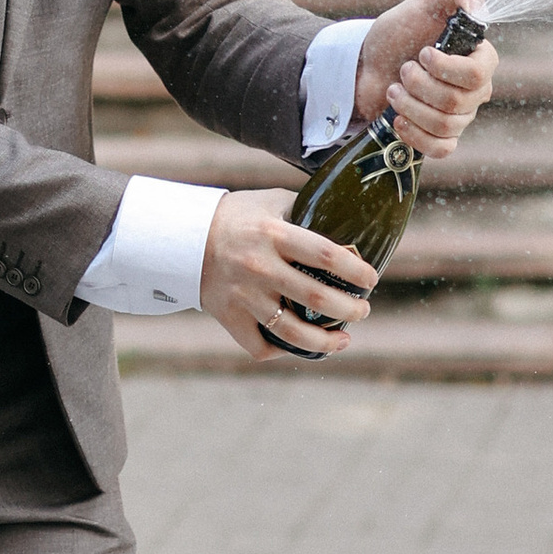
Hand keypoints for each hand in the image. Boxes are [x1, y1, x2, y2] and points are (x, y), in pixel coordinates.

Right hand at [199, 188, 378, 364]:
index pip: (326, 254)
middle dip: (351, 309)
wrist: (182, 237)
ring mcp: (244, 296)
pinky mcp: (229, 317)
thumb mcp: (271, 202)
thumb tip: (348, 227)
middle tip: (363, 310)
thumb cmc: (236, 217)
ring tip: (344, 339)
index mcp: (274, 234)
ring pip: (293, 333)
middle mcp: (260, 267)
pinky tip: (302, 345)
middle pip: (317, 298)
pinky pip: (261, 347)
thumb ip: (306, 212)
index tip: (371, 279)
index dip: (355, 271)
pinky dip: (285, 351)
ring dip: (327, 341)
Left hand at [351, 0, 496, 159]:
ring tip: (394, 90)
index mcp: (480, 59)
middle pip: (456, 102)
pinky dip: (415, 135)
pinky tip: (398, 119)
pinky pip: (441, 149)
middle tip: (403, 69)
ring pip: (444, 125)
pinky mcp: (439, 137)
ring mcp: (459, 117)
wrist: (367, 64)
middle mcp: (475, 91)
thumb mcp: (425, 3)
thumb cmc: (400, 32)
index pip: (479, 74)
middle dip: (419, 85)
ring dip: (410, 105)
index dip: (446, 68)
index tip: (422, 53)